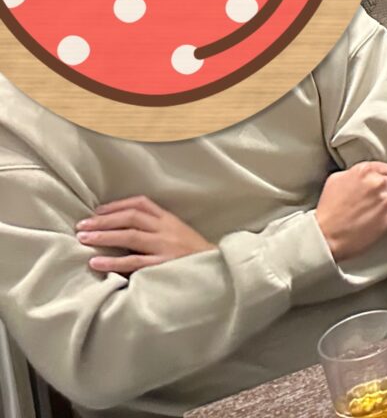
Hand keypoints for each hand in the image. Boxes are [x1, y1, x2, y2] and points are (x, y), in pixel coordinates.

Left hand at [75, 196, 212, 273]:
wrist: (216, 272)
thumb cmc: (192, 255)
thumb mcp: (178, 234)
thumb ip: (156, 229)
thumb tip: (123, 228)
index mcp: (170, 220)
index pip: (142, 204)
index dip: (117, 205)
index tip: (97, 210)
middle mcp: (166, 230)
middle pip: (131, 217)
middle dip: (103, 220)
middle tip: (81, 224)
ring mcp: (165, 247)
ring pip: (130, 236)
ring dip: (104, 236)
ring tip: (83, 238)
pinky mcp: (163, 266)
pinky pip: (134, 262)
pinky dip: (113, 262)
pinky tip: (96, 263)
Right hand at [315, 161, 386, 262]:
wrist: (326, 237)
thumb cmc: (328, 211)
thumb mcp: (334, 180)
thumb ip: (354, 172)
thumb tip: (365, 174)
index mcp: (365, 171)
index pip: (384, 169)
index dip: (379, 177)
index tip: (375, 185)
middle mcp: (378, 183)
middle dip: (380, 192)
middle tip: (367, 204)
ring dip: (384, 205)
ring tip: (368, 215)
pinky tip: (374, 222)